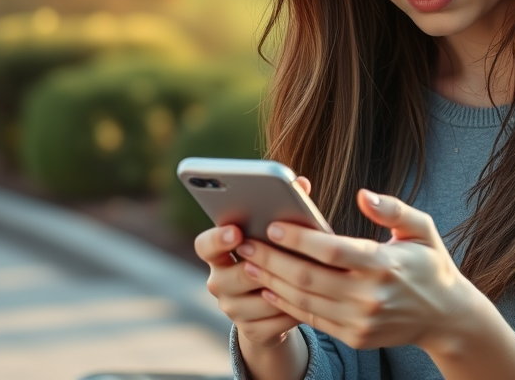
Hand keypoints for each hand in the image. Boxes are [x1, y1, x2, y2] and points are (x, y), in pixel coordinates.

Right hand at [193, 177, 312, 347]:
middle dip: (260, 266)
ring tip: (307, 277)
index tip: (236, 231)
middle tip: (280, 256)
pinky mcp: (251, 331)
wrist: (272, 307)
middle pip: (233, 276)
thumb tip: (302, 183)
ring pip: (258, 299)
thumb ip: (284, 209)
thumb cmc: (277, 257)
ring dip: (283, 288)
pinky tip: (311, 300)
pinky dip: (293, 310)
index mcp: (219, 254)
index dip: (217, 238)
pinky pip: (274, 321)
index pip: (204, 245)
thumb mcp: (275, 236)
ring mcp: (232, 308)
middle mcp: (218, 282)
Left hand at [234, 189, 473, 353]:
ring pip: (304, 300)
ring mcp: (361, 321)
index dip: (297, 238)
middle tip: (244, 242)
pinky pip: (313, 319)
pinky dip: (287, 304)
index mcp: (384, 264)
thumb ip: (393, 209)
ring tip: (249, 262)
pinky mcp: (356, 337)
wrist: (448, 318)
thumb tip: (362, 195)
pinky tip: (270, 287)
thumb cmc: (430, 264)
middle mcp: (370, 295)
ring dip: (271, 281)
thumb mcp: (422, 228)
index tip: (271, 224)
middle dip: (270, 258)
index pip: (330, 250)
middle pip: (307, 277)